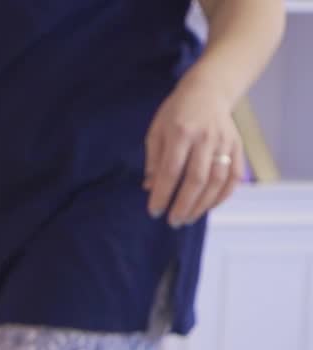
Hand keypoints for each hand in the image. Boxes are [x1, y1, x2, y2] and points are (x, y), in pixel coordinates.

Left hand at [144, 72, 243, 227]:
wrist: (208, 90)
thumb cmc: (176, 113)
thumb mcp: (157, 131)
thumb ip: (154, 160)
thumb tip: (150, 188)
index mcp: (181, 132)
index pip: (171, 171)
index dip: (162, 194)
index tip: (154, 211)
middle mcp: (205, 138)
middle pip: (196, 179)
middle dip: (183, 205)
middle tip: (173, 222)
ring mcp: (225, 143)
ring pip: (217, 181)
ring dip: (203, 204)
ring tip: (189, 218)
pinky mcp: (238, 146)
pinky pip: (234, 176)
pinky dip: (223, 195)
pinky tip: (210, 206)